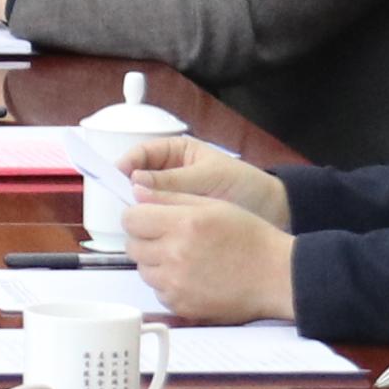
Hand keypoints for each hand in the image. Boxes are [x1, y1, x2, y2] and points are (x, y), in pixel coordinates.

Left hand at [122, 192, 294, 324]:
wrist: (276, 276)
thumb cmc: (250, 237)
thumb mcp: (213, 204)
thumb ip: (170, 196)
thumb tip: (136, 189)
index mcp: (182, 224)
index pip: (130, 219)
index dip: (138, 216)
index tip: (149, 218)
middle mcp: (174, 255)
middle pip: (132, 245)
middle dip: (145, 239)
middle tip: (169, 236)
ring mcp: (176, 284)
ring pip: (143, 270)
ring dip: (155, 262)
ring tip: (184, 256)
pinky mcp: (181, 306)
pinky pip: (158, 291)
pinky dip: (168, 284)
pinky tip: (191, 276)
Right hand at [132, 147, 285, 228]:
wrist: (273, 213)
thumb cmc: (244, 186)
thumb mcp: (208, 178)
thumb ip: (172, 181)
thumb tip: (135, 182)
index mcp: (176, 153)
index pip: (141, 154)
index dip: (126, 164)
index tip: (116, 179)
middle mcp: (169, 174)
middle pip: (137, 180)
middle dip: (131, 192)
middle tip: (125, 206)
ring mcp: (172, 198)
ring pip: (145, 203)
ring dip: (142, 213)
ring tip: (138, 223)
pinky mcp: (177, 220)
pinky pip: (158, 222)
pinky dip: (154, 228)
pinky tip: (151, 236)